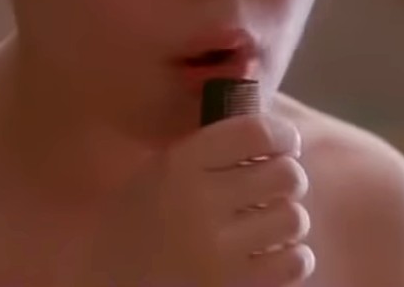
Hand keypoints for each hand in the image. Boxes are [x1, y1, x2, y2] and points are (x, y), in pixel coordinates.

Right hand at [77, 113, 313, 286]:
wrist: (108, 278)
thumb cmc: (140, 219)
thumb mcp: (161, 170)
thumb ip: (210, 150)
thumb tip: (273, 133)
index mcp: (181, 164)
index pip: (256, 132)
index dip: (282, 135)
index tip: (284, 145)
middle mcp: (200, 203)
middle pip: (286, 174)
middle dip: (288, 179)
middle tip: (276, 188)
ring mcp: (217, 250)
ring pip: (294, 218)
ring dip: (288, 220)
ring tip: (270, 224)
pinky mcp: (232, 286)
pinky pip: (295, 261)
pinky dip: (292, 257)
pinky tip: (272, 254)